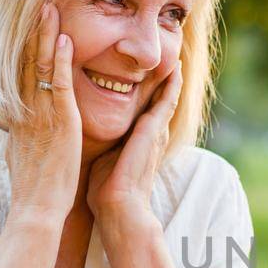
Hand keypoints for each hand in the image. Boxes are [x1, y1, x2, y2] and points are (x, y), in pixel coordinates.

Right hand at [6, 3, 82, 224]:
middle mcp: (26, 109)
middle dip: (31, 31)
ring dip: (45, 35)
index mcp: (19, 116)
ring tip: (49, 8)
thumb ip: (22, 132)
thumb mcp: (22, 152)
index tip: (26, 24)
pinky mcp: (59, 121)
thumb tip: (15, 123)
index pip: (20, 73)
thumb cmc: (35, 186)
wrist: (37, 207)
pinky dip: (61, 59)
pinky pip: (59, 84)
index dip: (23, 47)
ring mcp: (41, 113)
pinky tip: (64, 38)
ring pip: (41, 66)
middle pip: (26, 61)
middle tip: (37, 2)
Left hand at [87, 58, 182, 226]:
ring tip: (178, 60)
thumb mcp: (105, 157)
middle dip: (166, 83)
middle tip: (171, 61)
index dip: (151, 93)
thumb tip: (89, 135)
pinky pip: (167, 103)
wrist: (118, 206)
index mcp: (140, 141)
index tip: (151, 76)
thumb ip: (106, 143)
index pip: (147, 111)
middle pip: (162, 102)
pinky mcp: (154, 132)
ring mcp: (156, 133)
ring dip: (173, 80)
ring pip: (168, 99)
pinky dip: (173, 86)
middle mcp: (152, 135)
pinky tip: (176, 70)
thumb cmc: (107, 189)